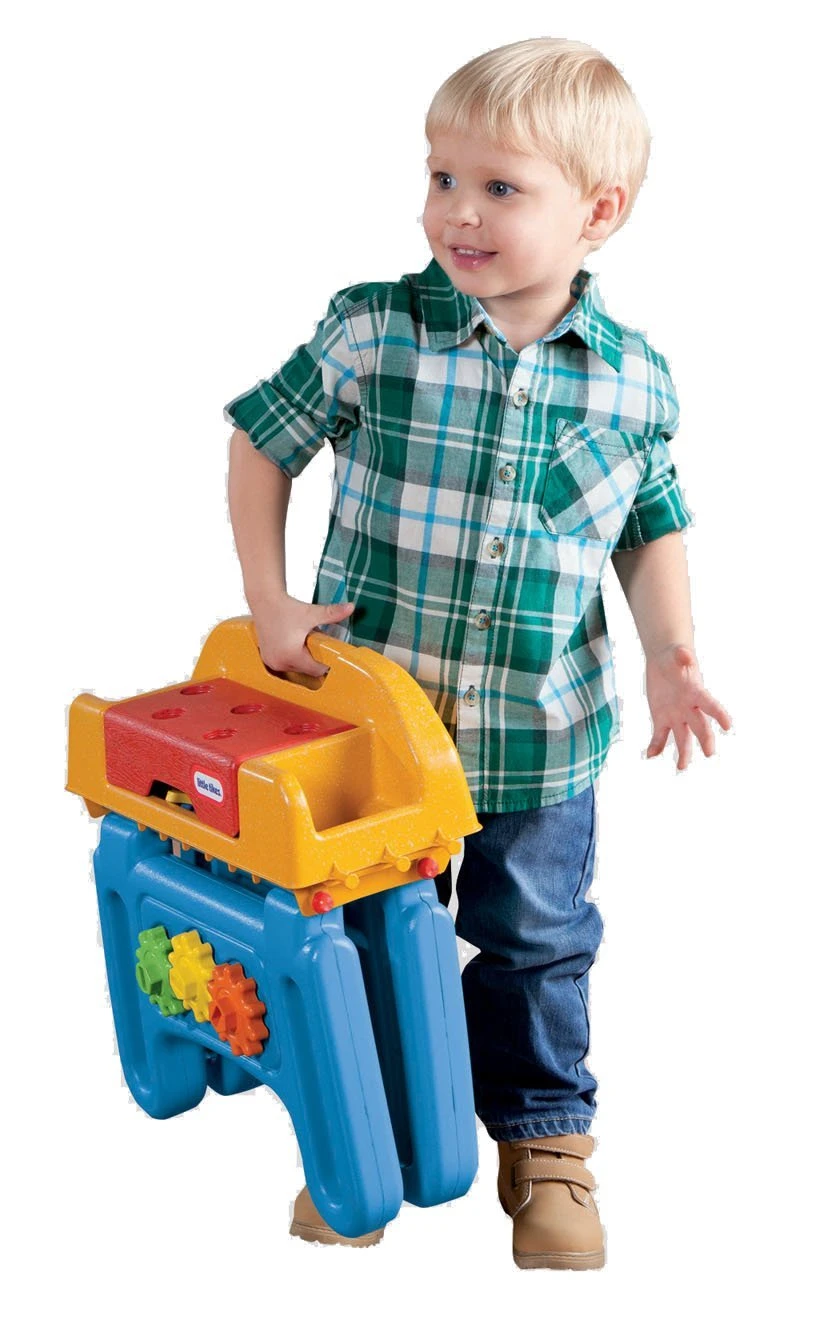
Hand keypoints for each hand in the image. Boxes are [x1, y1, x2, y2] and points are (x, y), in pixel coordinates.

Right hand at [253, 595, 354, 678]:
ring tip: (304, 643)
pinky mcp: (267, 658)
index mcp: (291, 655)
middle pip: (306, 670)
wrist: (264, 600)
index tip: (331, 655)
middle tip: (317, 644)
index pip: (316, 670)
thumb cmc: (285, 608)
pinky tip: (294, 644)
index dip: (326, 663)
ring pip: (295, 668)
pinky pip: (285, 664)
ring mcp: (271, 662)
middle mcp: (279, 662)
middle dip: (314, 660)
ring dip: (303, 659)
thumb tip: (351, 608)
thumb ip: (332, 613)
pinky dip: (292, 657)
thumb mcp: (311, 613)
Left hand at [644, 643, 730, 769]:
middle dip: (705, 740)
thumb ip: (682, 656)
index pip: (711, 705)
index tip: (728, 725)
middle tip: (709, 753)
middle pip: (700, 726)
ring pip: (682, 738)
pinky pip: (659, 736)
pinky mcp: (662, 719)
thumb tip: (685, 654)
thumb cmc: (675, 656)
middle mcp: (690, 708)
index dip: (720, 714)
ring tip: (681, 768)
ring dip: (683, 753)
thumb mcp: (677, 653)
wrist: (665, 662)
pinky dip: (655, 746)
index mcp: (697, 692)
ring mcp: (676, 716)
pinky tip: (650, 755)